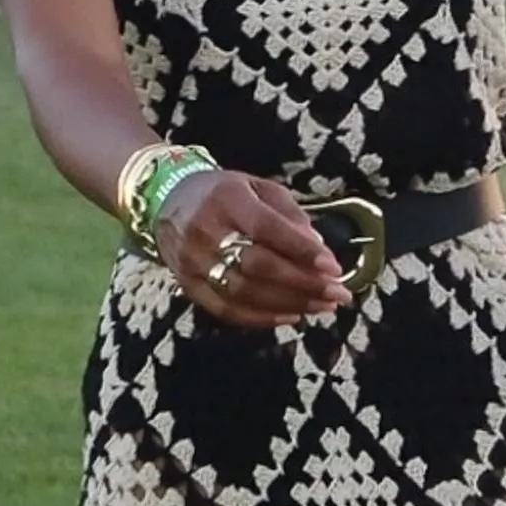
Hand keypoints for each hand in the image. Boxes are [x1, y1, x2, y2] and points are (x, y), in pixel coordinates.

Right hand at [155, 170, 348, 327]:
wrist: (167, 200)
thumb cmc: (225, 194)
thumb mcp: (260, 188)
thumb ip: (290, 216)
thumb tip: (318, 249)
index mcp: (226, 199)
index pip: (266, 228)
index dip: (301, 250)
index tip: (333, 267)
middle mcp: (204, 231)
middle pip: (258, 266)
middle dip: (303, 283)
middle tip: (338, 293)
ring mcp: (193, 261)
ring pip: (244, 293)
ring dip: (289, 303)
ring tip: (322, 306)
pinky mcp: (188, 284)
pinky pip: (226, 310)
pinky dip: (262, 317)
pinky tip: (291, 315)